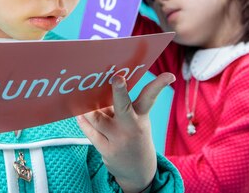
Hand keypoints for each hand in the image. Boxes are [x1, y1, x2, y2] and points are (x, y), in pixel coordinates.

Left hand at [77, 73, 174, 192]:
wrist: (139, 173)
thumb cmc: (133, 137)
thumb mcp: (135, 121)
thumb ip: (118, 106)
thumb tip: (94, 91)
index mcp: (141, 116)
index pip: (150, 97)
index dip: (159, 85)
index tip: (169, 76)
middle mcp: (131, 126)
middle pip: (124, 105)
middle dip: (120, 91)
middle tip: (117, 78)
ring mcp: (119, 139)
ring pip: (98, 118)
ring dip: (87, 108)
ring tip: (80, 98)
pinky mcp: (107, 150)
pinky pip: (90, 131)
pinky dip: (83, 121)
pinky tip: (79, 114)